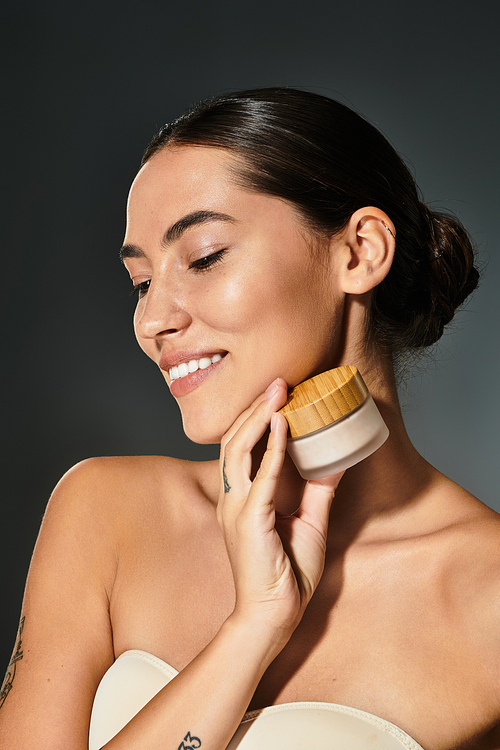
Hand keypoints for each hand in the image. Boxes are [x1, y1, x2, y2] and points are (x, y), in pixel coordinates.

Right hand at [217, 379, 343, 645]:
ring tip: (278, 392)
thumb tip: (334, 461)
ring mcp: (236, 507)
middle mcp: (233, 497)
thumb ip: (317, 491)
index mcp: (243, 498)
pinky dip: (270, 447)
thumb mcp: (309, 523)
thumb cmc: (285, 574)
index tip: (279, 394)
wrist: (272, 614)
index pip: (243, 447)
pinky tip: (282, 424)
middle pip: (236, 440)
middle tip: (279, 382)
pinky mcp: (249, 518)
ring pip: (239, 448)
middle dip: (255, 408)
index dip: (257, 418)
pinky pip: (261, 475)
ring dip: (258, 417)